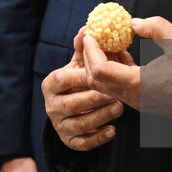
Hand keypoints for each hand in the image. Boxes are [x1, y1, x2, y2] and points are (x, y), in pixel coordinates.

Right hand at [42, 30, 123, 151]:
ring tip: (119, 108)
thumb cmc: (79, 79)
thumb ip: (83, 48)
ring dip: (101, 117)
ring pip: (80, 124)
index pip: (64, 79)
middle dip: (95, 99)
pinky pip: (83, 143)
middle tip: (116, 94)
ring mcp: (59, 125)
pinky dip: (98, 138)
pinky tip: (113, 130)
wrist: (71, 107)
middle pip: (73, 104)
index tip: (100, 73)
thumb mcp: (79, 63)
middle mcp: (51, 106)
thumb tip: (86, 29)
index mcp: (51, 84)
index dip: (81, 77)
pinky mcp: (69, 142)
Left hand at [85, 16, 171, 126]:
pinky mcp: (144, 103)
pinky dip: (113, 71)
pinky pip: (118, 87)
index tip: (90, 32)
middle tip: (91, 35)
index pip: (99, 70)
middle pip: (95, 80)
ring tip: (106, 40)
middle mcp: (134, 97)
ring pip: (105, 86)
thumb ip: (155, 27)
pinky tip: (124, 53)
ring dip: (100, 63)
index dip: (90, 50)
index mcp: (138, 84)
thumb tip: (133, 23)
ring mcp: (138, 103)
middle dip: (88, 56)